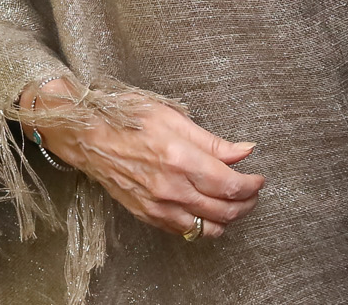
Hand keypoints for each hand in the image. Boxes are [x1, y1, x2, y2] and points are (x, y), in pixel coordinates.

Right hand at [20, 79, 262, 239]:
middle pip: (224, 210)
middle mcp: (172, 188)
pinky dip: (203, 225)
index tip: (259, 178)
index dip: (252, 185)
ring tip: (234, 203)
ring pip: (207, 227)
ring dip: (228, 218)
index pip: (230, 184)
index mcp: (181, 159)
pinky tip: (208, 211)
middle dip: (246, 203)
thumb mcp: (174, 118)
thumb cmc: (128, 118)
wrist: (88, 136)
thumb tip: (246, 152)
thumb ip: (213, 142)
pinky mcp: (148, 215)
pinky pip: (185, 231)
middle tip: (252, 191)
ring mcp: (159, 206)